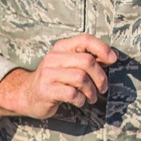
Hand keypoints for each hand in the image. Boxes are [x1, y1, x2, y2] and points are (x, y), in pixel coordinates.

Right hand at [0, 34, 117, 118]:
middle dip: (100, 77)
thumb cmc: (54, 79)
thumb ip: (88, 59)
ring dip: (92, 91)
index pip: (85, 39)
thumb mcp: (69, 64)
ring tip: (91, 97)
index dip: (102, 48)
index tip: (113, 59)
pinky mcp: (46, 90)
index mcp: (61, 47)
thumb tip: (112, 56)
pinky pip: (72, 93)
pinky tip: (80, 101)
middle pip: (87, 61)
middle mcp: (54, 57)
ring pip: (81, 78)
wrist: (27, 94)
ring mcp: (48, 73)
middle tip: (103, 88)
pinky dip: (81, 99)